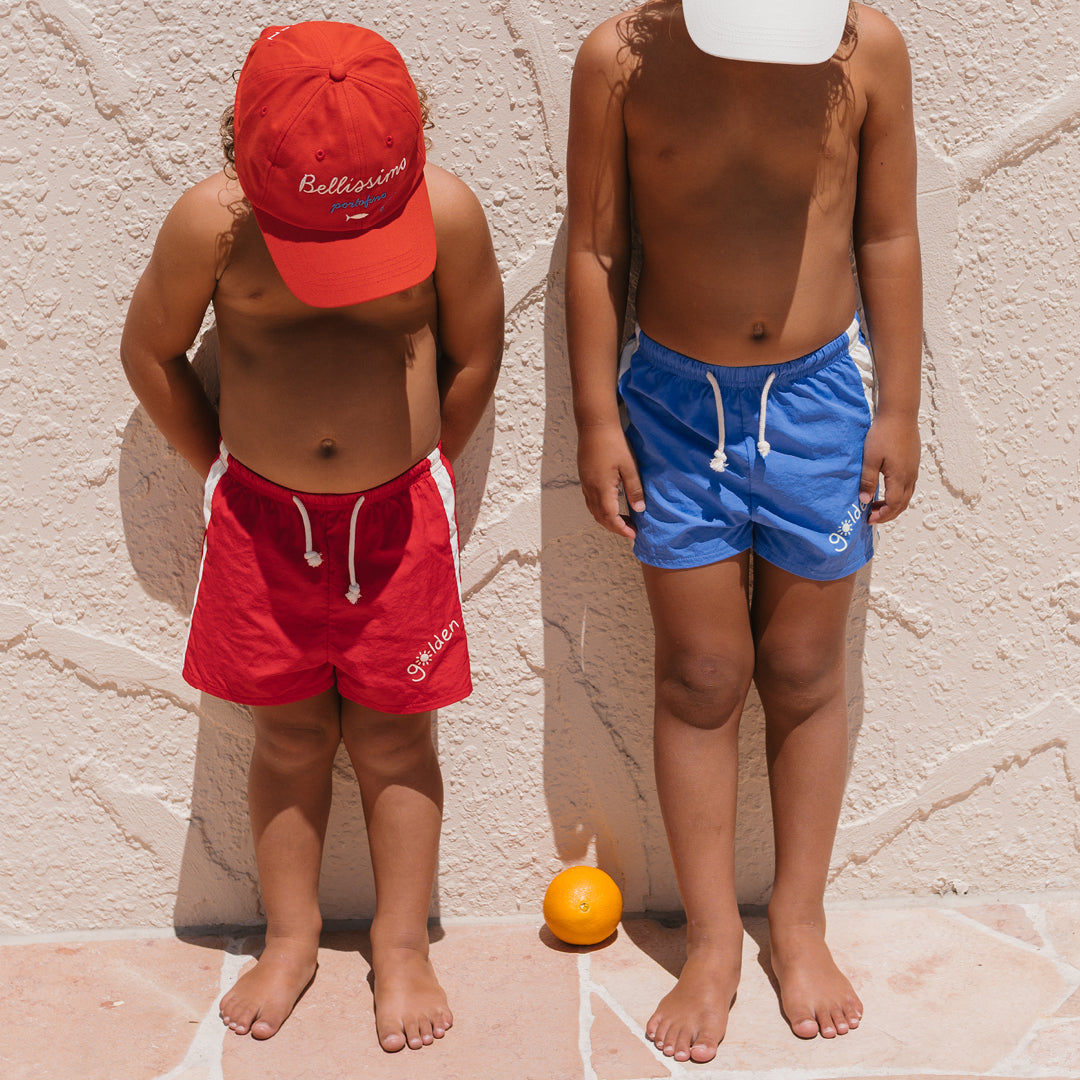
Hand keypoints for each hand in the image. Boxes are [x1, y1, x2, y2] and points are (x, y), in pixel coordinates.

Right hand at [577, 422, 644, 539]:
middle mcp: (590, 488)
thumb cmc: (613, 442)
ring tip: (623, 520)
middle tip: (631, 530)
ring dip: (607, 519)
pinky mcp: (584, 477)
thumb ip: (634, 489)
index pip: (610, 517)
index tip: (633, 535)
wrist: (595, 425)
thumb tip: (640, 509)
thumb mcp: (629, 466)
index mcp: (602, 488)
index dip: (621, 529)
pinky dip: (600, 509)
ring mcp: (585, 483)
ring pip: (593, 510)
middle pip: (600, 517)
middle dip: (615, 527)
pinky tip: (612, 505)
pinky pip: (590, 500)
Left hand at [859, 412, 919, 523]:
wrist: (899, 414)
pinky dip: (898, 494)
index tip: (869, 519)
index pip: (893, 505)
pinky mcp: (913, 462)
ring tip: (877, 505)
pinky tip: (886, 489)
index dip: (882, 516)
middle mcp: (910, 476)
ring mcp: (914, 469)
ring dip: (893, 504)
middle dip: (888, 514)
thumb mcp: (870, 459)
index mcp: (899, 477)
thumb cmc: (883, 434)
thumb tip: (865, 501)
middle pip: (902, 504)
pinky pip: (908, 485)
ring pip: (907, 495)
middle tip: (872, 516)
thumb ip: (868, 481)